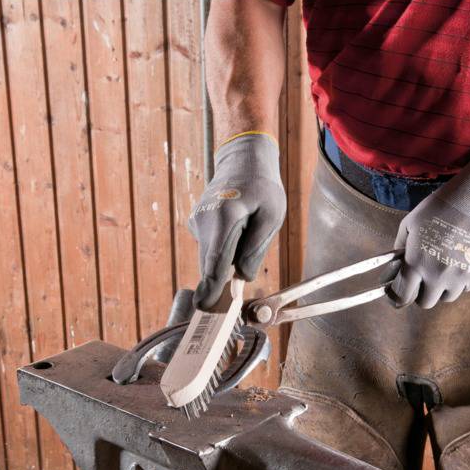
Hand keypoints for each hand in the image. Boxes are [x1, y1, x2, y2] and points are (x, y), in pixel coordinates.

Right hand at [188, 132, 285, 309]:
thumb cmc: (262, 188)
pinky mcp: (197, 226)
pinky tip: (238, 231)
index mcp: (225, 217)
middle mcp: (205, 221)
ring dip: (225, 264)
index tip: (205, 308)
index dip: (212, 288)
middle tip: (231, 303)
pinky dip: (222, 252)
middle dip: (220, 285)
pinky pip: (210, 249)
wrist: (242, 161)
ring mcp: (197, 223)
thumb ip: (256, 248)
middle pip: (210, 265)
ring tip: (247, 236)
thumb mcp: (272, 215)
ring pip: (209, 258)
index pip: (216, 261)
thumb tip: (241, 276)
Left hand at [389, 150, 469, 308]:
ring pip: (447, 297)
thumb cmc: (440, 207)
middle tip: (423, 279)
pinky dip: (460, 281)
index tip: (398, 296)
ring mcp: (460, 277)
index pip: (402, 296)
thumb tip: (397, 264)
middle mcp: (437, 275)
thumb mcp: (410, 223)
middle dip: (421, 293)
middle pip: (426, 302)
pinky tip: (459, 262)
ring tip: (443, 269)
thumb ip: (400, 247)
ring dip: (442, 288)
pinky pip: (465, 287)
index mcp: (417, 263)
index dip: (398, 298)